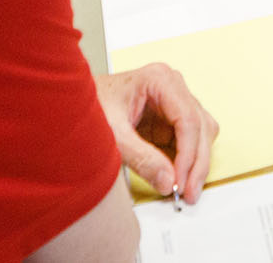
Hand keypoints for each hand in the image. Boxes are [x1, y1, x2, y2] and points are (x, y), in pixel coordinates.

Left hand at [96, 62, 218, 203]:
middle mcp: (172, 86)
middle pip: (200, 126)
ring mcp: (174, 101)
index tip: (179, 181)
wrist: (70, 105)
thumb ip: (141, 158)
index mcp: (160, 80)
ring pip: (202, 133)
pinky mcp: (171, 118)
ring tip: (184, 189)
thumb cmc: (88, 107)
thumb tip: (168, 180)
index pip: (188, 119)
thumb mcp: (112, 135)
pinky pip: (191, 140)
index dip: (188, 154)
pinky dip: (188, 160)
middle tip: (188, 192)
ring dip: (196, 162)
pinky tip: (177, 177)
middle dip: (196, 163)